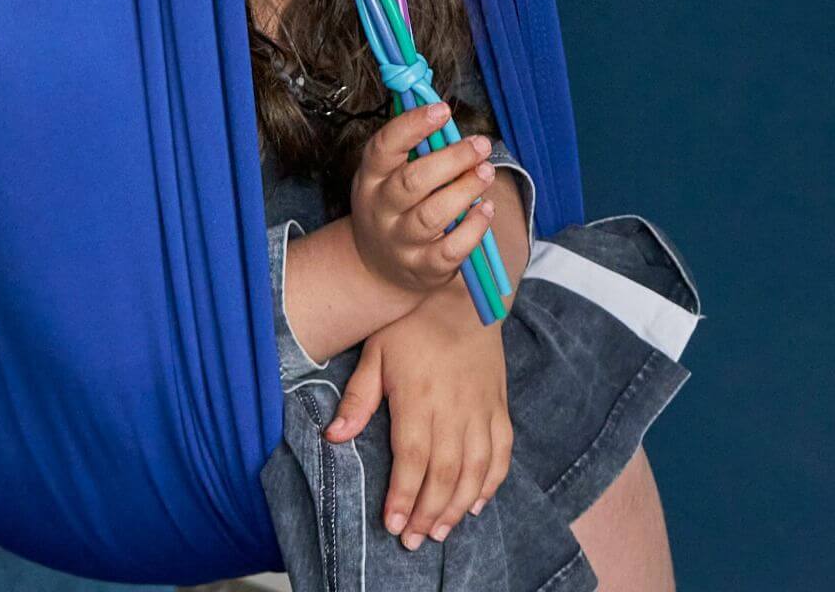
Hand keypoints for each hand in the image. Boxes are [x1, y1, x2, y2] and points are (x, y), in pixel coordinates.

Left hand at [324, 280, 512, 550]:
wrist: (463, 293)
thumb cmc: (411, 322)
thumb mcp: (376, 351)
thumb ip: (358, 398)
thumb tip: (334, 437)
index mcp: (419, 398)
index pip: (412, 459)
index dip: (404, 497)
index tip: (394, 526)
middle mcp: (453, 409)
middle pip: (444, 474)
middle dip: (428, 513)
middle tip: (415, 542)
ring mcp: (480, 408)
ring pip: (474, 470)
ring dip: (458, 506)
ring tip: (441, 531)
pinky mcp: (499, 405)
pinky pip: (501, 452)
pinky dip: (491, 482)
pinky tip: (476, 503)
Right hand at [349, 102, 497, 296]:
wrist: (376, 266)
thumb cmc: (394, 207)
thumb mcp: (388, 176)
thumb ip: (414, 148)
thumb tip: (444, 112)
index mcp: (370, 177)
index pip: (384, 147)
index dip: (412, 125)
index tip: (442, 110)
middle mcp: (380, 209)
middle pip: (413, 181)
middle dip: (451, 159)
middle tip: (480, 144)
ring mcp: (400, 241)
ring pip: (433, 215)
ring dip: (465, 191)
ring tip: (486, 172)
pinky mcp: (422, 267)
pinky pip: (451, 249)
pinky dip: (473, 228)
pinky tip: (486, 209)